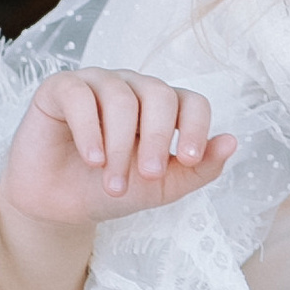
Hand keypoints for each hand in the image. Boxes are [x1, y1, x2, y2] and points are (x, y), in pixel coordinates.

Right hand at [0, 67, 232, 289]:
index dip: (197, 127)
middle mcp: (134, 88)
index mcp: (164, 108)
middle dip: (157, 138)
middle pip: (159, 94)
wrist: (57, 205)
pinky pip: (80, 94)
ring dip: (119, 145)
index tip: (189, 159)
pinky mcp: (61, 88)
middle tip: (148, 176)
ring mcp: (98, 83)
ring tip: (112, 183)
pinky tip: (92, 159)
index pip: (193, 102)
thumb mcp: (160, 188)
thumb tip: (232, 141)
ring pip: (120, 97)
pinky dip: (89, 128)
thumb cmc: (110, 189)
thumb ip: (198, 169)